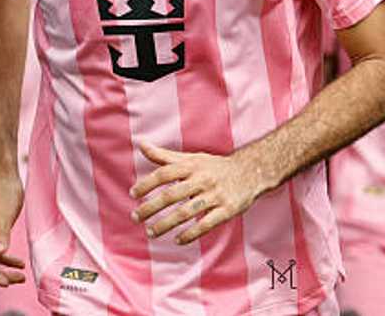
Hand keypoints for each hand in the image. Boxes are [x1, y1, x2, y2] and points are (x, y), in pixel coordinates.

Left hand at [131, 142, 269, 244]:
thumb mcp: (192, 158)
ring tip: (151, 232)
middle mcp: (202, 179)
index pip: (164, 174)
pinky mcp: (227, 210)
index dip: (147, 184)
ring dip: (166, 224)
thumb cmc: (215, 166)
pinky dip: (190, 234)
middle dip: (150, 208)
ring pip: (186, 212)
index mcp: (192, 166)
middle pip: (172, 195)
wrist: (251, 172)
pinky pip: (206, 224)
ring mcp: (215, 195)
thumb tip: (141, 144)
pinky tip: (178, 240)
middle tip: (135, 218)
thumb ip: (165, 155)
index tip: (133, 194)